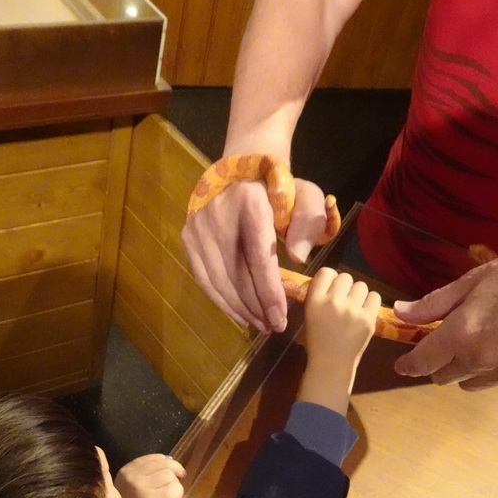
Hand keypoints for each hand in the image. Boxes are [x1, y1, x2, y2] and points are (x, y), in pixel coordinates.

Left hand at [115, 454, 188, 497]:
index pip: (176, 488)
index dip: (179, 494)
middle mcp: (141, 484)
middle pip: (170, 473)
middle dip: (175, 480)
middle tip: (171, 489)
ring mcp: (133, 474)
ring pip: (162, 462)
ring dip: (170, 468)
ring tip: (173, 474)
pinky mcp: (127, 467)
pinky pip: (150, 457)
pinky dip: (160, 460)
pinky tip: (162, 467)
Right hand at [182, 176, 333, 333]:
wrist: (241, 171)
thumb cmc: (278, 189)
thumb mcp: (304, 195)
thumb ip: (309, 221)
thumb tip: (299, 258)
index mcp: (249, 201)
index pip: (257, 256)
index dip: (268, 291)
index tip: (280, 317)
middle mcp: (217, 214)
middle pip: (235, 273)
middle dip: (256, 306)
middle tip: (274, 326)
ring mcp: (198, 227)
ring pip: (217, 281)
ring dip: (239, 309)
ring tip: (260, 324)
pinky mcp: (188, 237)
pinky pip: (204, 278)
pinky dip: (222, 301)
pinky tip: (240, 314)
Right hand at [299, 267, 380, 414]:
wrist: (331, 365)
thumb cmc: (317, 341)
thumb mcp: (309, 315)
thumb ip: (318, 295)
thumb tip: (333, 280)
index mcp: (314, 300)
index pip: (326, 272)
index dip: (330, 279)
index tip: (331, 289)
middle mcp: (333, 302)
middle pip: (345, 277)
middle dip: (345, 287)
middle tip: (344, 301)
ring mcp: (352, 310)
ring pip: (361, 285)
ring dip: (358, 294)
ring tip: (354, 307)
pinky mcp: (368, 319)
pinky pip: (375, 297)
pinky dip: (370, 302)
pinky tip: (364, 312)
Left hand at [393, 228, 497, 389]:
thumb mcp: (478, 279)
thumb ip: (436, 302)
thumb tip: (402, 313)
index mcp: (463, 335)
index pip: (421, 363)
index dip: (407, 364)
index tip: (402, 363)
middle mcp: (482, 361)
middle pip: (444, 376)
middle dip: (438, 362)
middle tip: (446, 341)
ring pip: (472, 383)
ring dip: (467, 369)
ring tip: (482, 341)